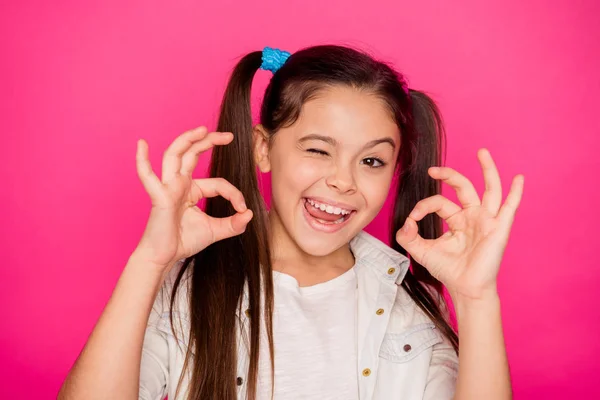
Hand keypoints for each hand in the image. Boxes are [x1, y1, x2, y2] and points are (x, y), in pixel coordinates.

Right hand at [132, 126, 252, 270]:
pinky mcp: (159, 196)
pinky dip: (142, 160)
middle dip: (210, 141)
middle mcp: (179, 184)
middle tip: (229, 135)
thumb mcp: (215, 231)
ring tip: (202, 128)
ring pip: (175, 155)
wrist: (165, 258)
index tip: (243, 209)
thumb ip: (233, 224)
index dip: (234, 194)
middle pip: (193, 154)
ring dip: (187, 139)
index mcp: (192, 190)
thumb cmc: (184, 242)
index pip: (218, 184)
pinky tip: (141, 144)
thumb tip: (250, 214)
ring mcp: (168, 187)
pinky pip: (147, 176)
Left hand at [395, 148, 523, 299]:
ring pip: (490, 189)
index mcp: (457, 220)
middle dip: (449, 175)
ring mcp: (487, 221)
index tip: (412, 220)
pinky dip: (516, 192)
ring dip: (488, 170)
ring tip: (482, 152)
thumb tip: (406, 221)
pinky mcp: (499, 229)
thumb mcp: (421, 250)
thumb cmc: (448, 271)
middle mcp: (473, 216)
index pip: (439, 202)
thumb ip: (408, 235)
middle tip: (433, 169)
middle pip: (463, 187)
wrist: (465, 289)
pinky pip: (510, 207)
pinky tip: (519, 178)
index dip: (423, 207)